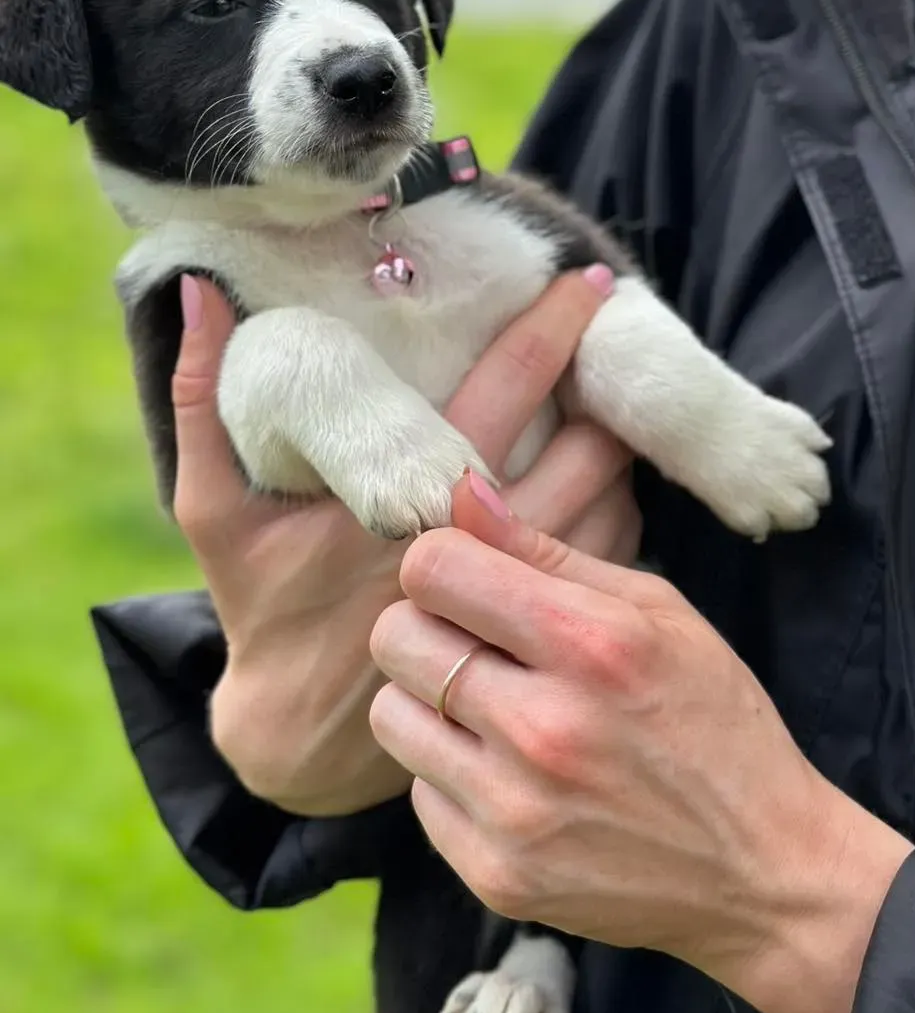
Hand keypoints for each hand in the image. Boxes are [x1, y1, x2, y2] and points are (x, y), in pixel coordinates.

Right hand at [173, 267, 638, 815]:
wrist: (299, 735)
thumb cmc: (261, 603)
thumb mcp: (215, 511)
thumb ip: (202, 399)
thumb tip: (196, 292)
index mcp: (409, 497)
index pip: (506, 389)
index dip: (553, 326)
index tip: (589, 277)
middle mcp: (479, 543)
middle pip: (589, 446)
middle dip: (612, 392)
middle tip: (620, 350)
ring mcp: (520, 597)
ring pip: (613, 500)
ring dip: (619, 452)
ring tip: (611, 414)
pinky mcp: (541, 636)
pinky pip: (614, 558)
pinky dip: (619, 514)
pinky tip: (603, 490)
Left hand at [368, 489, 912, 1012]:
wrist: (761, 870)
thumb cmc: (714, 719)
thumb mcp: (660, 613)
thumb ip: (551, 552)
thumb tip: (462, 493)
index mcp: (591, 643)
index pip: (435, 569)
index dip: (442, 562)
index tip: (469, 577)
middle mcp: (543, 727)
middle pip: (396, 638)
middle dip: (426, 625)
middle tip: (476, 641)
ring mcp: (515, 811)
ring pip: (391, 716)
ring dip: (430, 702)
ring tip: (494, 708)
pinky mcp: (496, 875)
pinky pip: (418, 795)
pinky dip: (454, 777)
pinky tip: (514, 775)